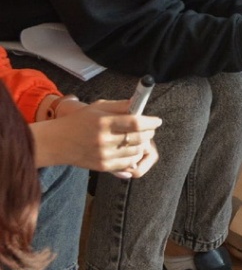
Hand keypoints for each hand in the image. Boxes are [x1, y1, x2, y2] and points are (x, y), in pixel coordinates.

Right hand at [32, 99, 161, 177]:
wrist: (57, 142)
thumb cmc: (80, 121)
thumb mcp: (98, 107)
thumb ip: (120, 106)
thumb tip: (140, 103)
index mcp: (103, 122)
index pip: (136, 122)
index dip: (151, 122)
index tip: (157, 121)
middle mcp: (104, 140)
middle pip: (139, 138)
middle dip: (149, 133)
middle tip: (150, 129)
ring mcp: (103, 155)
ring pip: (136, 152)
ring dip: (142, 144)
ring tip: (140, 138)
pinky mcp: (102, 166)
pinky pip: (127, 163)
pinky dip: (134, 156)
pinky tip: (132, 149)